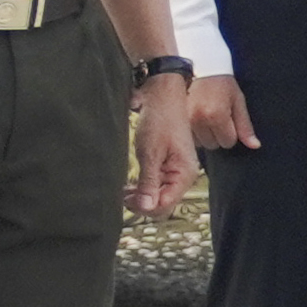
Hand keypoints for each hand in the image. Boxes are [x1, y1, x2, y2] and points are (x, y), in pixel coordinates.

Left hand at [127, 70, 198, 216]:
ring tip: (123, 191)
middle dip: (142, 204)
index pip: (165, 205)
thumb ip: (149, 181)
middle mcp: (184, 177)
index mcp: (184, 174)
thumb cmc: (159, 120)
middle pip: (163, 204)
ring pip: (159, 196)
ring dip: (142, 197)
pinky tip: (130, 187)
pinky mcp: (169, 167)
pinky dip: (145, 188)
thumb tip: (146, 206)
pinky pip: (158, 185)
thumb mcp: (150, 152)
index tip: (126, 200)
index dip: (145, 207)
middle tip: (122, 196)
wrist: (165, 98)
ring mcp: (177, 172)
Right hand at [189, 72, 256, 151]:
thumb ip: (245, 126)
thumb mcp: (238, 101)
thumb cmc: (221, 83)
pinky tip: (196, 118)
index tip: (228, 119)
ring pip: (200, 143)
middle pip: (213, 144)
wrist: (200, 68)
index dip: (231, 132)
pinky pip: (189, 137)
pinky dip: (194, 132)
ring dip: (204, 134)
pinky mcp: (177, 119)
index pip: (228, 142)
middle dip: (217, 135)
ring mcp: (185, 120)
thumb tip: (254, 146)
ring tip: (205, 116)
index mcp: (216, 115)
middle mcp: (199, 120)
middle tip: (216, 116)